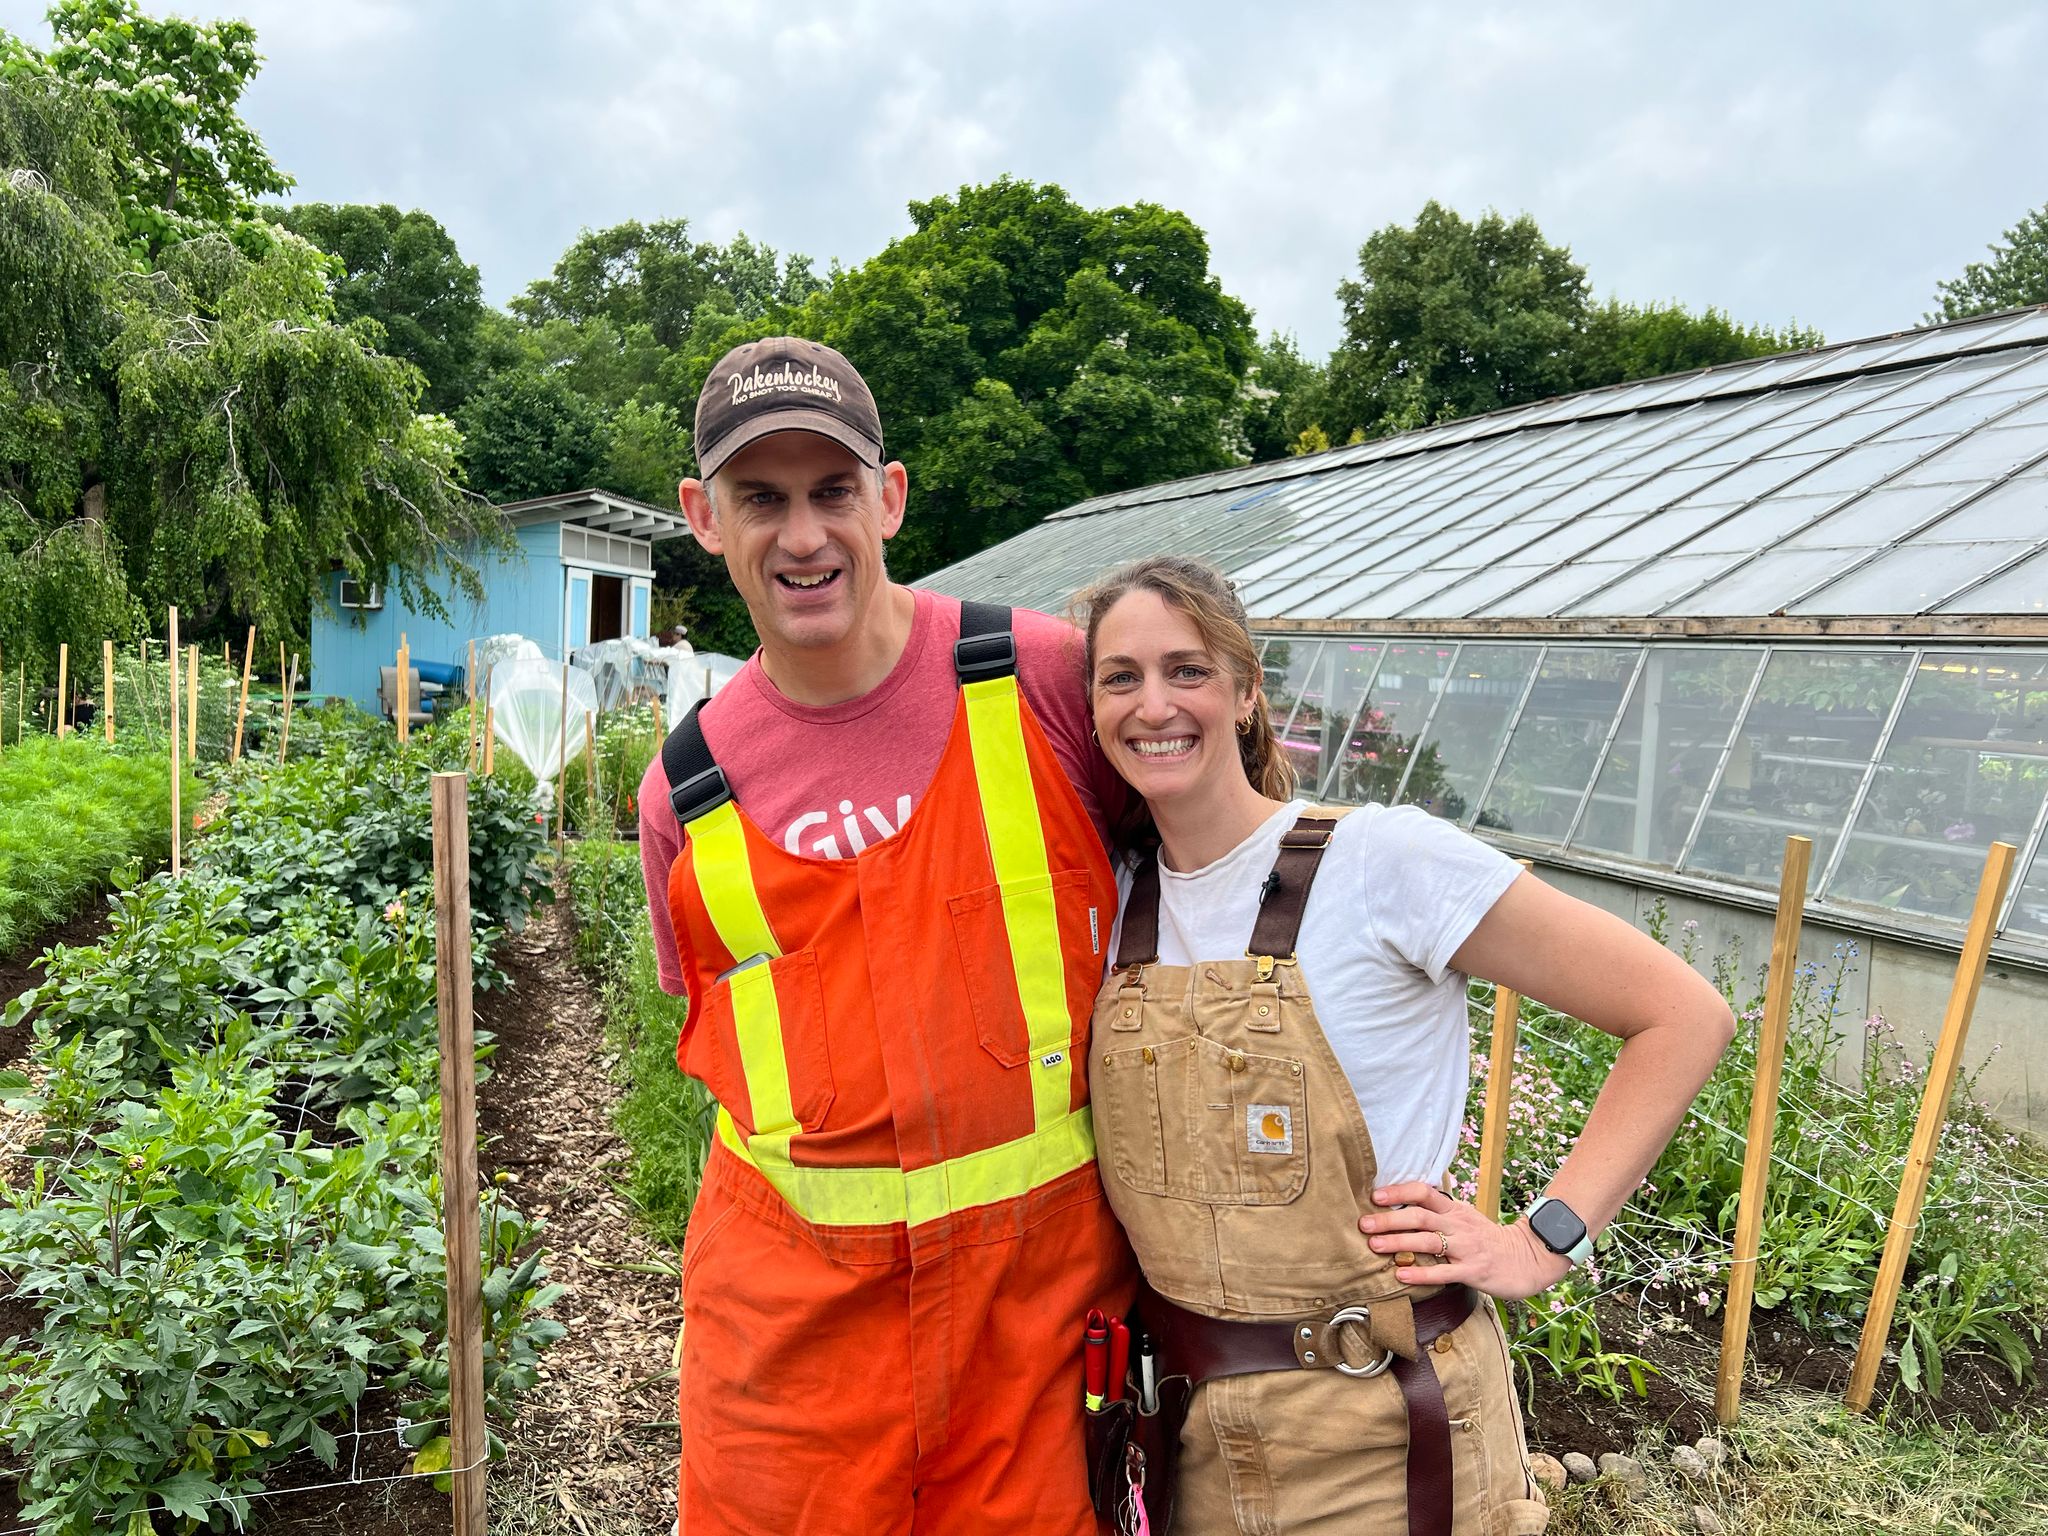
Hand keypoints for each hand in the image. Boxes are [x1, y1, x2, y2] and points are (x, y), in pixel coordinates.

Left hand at [1358, 1182, 1573, 1301]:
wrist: (1528, 1258)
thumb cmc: (1489, 1239)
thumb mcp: (1466, 1218)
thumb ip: (1440, 1211)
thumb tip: (1406, 1203)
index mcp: (1455, 1210)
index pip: (1424, 1192)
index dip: (1399, 1192)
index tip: (1375, 1196)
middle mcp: (1459, 1225)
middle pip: (1420, 1216)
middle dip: (1389, 1219)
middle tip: (1363, 1223)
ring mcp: (1466, 1248)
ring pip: (1428, 1241)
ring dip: (1398, 1243)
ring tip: (1374, 1245)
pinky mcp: (1472, 1271)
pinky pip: (1443, 1272)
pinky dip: (1420, 1273)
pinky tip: (1400, 1275)